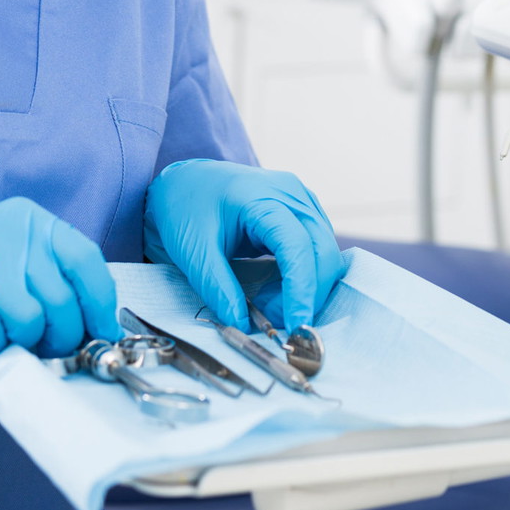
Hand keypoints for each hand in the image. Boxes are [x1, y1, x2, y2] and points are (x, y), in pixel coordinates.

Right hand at [0, 197, 120, 360]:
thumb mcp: (11, 252)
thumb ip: (50, 275)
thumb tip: (96, 323)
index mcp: (29, 220)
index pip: (84, 260)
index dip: (99, 303)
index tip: (101, 331)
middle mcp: (6, 234)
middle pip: (61, 301)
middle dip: (62, 336)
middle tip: (48, 346)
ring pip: (30, 323)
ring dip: (23, 342)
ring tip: (6, 333)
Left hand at [144, 159, 345, 331]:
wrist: (185, 181)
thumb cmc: (186, 208)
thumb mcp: (193, 250)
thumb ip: (218, 288)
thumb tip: (242, 325)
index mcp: (263, 197)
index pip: (298, 247)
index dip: (302, 290)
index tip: (296, 327)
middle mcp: (292, 195)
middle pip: (322, 252)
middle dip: (307, 295)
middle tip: (274, 324)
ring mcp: (301, 202)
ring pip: (324, 255)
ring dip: (304, 289)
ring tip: (267, 306)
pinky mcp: (302, 214)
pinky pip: (316, 251)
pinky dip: (301, 279)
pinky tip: (274, 292)